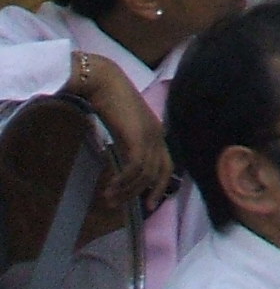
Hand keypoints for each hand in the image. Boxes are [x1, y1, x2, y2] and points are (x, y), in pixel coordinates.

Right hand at [71, 56, 173, 210]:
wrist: (104, 82)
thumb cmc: (110, 100)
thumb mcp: (124, 125)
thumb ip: (129, 141)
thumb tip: (123, 163)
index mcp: (157, 131)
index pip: (167, 164)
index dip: (160, 185)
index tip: (150, 205)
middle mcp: (158, 134)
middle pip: (157, 173)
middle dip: (140, 193)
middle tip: (119, 205)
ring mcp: (150, 135)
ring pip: (145, 174)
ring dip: (126, 190)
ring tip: (108, 198)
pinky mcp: (138, 137)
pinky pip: (135, 168)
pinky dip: (123, 181)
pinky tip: (110, 187)